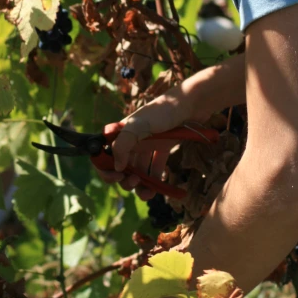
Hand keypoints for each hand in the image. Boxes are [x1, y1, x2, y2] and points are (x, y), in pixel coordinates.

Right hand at [97, 80, 213, 201]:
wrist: (192, 104)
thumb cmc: (163, 111)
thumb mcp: (139, 125)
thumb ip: (123, 145)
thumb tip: (117, 167)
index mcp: (122, 133)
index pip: (105, 154)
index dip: (106, 168)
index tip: (116, 176)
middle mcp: (133, 140)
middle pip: (122, 167)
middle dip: (125, 179)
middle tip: (135, 181)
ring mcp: (148, 144)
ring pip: (139, 170)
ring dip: (140, 185)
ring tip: (148, 192)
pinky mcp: (163, 148)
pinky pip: (156, 168)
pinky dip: (155, 180)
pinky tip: (158, 188)